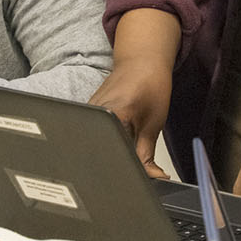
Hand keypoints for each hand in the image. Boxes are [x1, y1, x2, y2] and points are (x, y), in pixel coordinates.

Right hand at [89, 57, 171, 178]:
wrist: (142, 61)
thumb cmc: (149, 84)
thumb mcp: (153, 124)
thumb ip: (147, 157)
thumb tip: (152, 178)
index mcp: (110, 116)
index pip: (114, 157)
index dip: (130, 170)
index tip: (145, 176)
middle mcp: (93, 114)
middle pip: (103, 153)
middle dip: (122, 163)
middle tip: (141, 156)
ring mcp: (86, 111)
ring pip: (99, 144)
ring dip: (115, 149)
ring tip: (132, 134)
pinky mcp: (87, 111)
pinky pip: (96, 134)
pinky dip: (110, 139)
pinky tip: (122, 129)